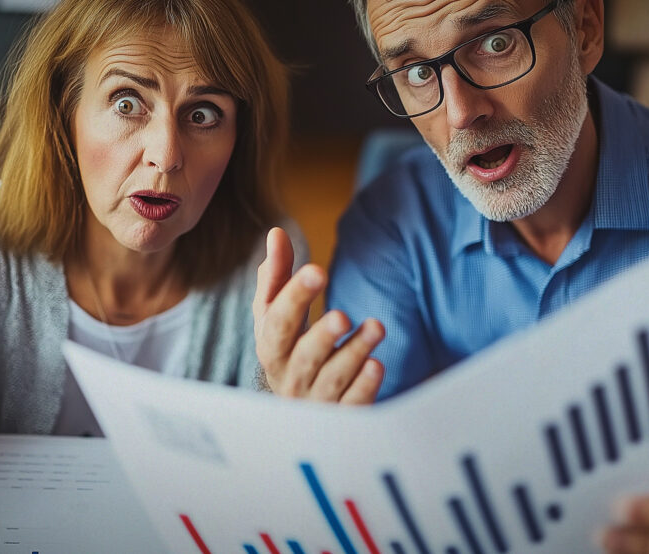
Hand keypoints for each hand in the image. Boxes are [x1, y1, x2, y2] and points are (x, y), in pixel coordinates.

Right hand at [253, 227, 384, 402]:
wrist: (294, 408)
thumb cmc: (285, 347)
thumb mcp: (274, 313)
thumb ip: (276, 275)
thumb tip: (276, 233)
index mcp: (271, 347)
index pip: (278, 322)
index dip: (295, 297)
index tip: (317, 270)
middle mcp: (290, 376)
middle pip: (304, 356)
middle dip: (322, 336)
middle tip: (342, 315)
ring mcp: (315, 399)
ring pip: (332, 379)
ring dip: (353, 353)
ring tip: (376, 327)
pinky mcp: (340, 415)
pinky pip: (351, 404)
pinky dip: (364, 387)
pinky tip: (377, 365)